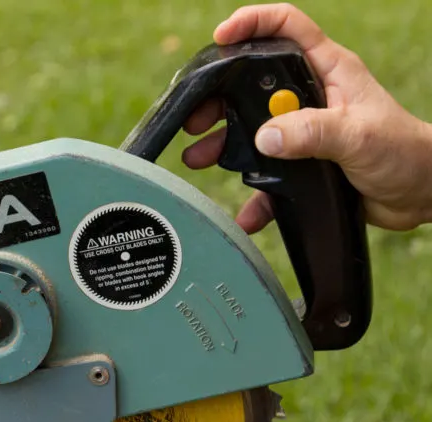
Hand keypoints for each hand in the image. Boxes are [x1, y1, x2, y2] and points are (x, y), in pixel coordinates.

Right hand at [182, 4, 431, 231]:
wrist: (419, 194)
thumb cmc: (403, 153)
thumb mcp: (357, 136)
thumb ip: (311, 133)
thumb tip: (265, 138)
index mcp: (328, 72)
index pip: (286, 29)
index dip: (252, 24)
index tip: (221, 37)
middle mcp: (313, 97)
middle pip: (256, 85)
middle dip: (221, 98)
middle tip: (197, 118)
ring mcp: (307, 132)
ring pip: (256, 132)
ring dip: (226, 146)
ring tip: (200, 158)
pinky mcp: (305, 166)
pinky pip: (271, 179)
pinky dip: (256, 197)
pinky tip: (246, 212)